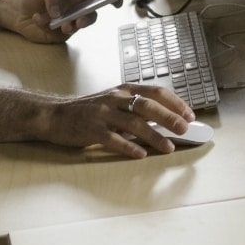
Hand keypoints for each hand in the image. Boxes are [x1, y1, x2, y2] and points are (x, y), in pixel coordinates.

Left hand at [0, 0, 117, 42]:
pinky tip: (38, 19)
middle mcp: (77, 8)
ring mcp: (70, 22)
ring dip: (70, 25)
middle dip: (87, 19)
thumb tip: (58, 12)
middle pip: (92, 14)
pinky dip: (49, 27)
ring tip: (57, 24)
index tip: (117, 2)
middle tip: (77, 22)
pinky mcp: (60, 35)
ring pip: (79, 26)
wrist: (15, 11)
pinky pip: (60, 33)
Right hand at [37, 84, 194, 157]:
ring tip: (169, 147)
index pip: (155, 92)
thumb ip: (136, 108)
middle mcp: (115, 99)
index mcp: (124, 90)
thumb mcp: (114, 102)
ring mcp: (102, 114)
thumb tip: (166, 120)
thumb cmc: (89, 110)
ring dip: (154, 136)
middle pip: (147, 106)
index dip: (175, 103)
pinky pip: (113, 139)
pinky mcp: (91, 130)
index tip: (190, 114)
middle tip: (185, 129)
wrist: (54, 115)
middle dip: (169, 117)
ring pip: (134, 124)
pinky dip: (128, 147)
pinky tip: (141, 155)